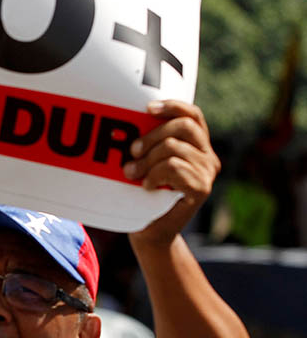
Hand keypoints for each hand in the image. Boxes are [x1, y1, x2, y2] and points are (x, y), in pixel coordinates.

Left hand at [125, 100, 220, 245]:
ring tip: (133, 173)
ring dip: (146, 160)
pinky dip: (154, 174)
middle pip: (182, 127)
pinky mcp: (202, 188)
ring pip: (173, 147)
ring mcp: (207, 173)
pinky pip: (173, 167)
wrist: (151, 230)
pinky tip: (147, 186)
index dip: (172, 106)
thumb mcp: (146, 162)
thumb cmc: (144, 194)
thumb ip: (149, 144)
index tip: (147, 108)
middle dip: (151, 136)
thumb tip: (130, 121)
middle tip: (132, 152)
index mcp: (196, 145)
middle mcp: (207, 156)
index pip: (192, 115)